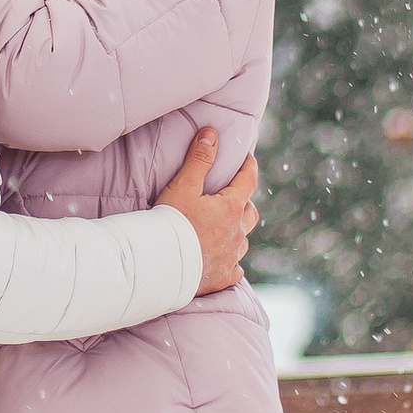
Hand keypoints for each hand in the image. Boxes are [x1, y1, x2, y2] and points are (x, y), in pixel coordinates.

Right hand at [155, 128, 259, 292]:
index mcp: (231, 208)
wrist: (162, 266)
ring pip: (243, 241)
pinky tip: (224, 261)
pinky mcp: (223, 277)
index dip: (248, 167)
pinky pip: (235, 269)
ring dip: (237, 232)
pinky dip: (231, 263)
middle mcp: (237, 233)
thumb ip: (199, 160)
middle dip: (244, 202)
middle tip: (233, 196)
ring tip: (225, 228)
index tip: (247, 159)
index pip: (248, 181)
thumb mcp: (183, 186)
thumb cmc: (171, 223)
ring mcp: (232, 257)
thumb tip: (211, 135)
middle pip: (250, 213)